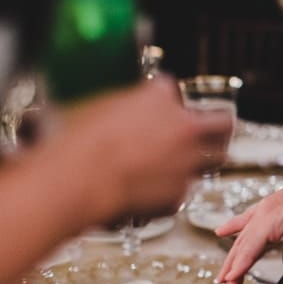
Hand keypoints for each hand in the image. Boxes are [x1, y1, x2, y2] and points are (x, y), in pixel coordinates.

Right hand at [44, 76, 234, 226]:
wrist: (73, 182)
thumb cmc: (70, 143)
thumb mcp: (79, 109)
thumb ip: (98, 110)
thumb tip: (62, 113)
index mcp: (158, 96)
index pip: (172, 89)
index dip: (165, 101)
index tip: (160, 107)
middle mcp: (182, 126)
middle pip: (221, 123)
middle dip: (217, 127)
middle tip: (212, 131)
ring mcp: (185, 161)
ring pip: (215, 159)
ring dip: (205, 160)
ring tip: (195, 163)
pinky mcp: (179, 194)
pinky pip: (183, 192)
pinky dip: (172, 193)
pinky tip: (155, 193)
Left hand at [214, 169, 282, 283]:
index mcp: (279, 204)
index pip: (251, 217)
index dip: (236, 225)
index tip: (222, 231)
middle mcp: (268, 207)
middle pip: (243, 236)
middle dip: (233, 258)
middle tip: (224, 274)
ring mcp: (266, 215)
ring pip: (243, 246)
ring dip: (235, 268)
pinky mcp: (266, 225)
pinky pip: (249, 251)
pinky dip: (240, 266)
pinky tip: (233, 278)